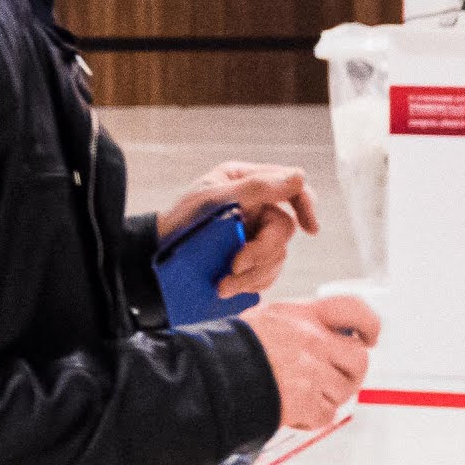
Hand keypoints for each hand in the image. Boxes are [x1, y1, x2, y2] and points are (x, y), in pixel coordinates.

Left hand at [160, 161, 319, 294]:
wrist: (154, 258)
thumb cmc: (178, 221)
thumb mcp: (213, 199)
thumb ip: (256, 187)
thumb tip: (298, 176)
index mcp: (247, 183)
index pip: (291, 188)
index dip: (306, 206)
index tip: (310, 229)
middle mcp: (255, 207)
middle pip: (283, 229)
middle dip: (262, 252)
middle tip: (236, 266)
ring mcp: (252, 235)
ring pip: (276, 256)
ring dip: (253, 275)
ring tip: (224, 285)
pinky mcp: (248, 261)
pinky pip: (266, 274)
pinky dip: (251, 284)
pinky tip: (230, 288)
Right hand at [241, 294, 376, 430]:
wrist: (212, 376)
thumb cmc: (233, 349)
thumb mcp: (267, 319)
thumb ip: (302, 324)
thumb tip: (332, 334)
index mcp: (303, 315)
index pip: (352, 310)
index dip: (368, 325)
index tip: (369, 338)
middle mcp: (312, 340)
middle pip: (358, 359)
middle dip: (351, 374)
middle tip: (334, 380)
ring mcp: (311, 371)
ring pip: (343, 391)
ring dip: (327, 398)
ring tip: (300, 394)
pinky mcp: (305, 400)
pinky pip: (326, 415)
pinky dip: (311, 417)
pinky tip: (291, 408)